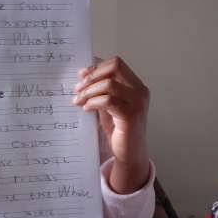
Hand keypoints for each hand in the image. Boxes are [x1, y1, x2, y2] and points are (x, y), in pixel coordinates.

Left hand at [73, 56, 149, 193]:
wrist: (129, 153)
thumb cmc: (119, 130)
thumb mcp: (108, 105)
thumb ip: (101, 91)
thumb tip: (83, 76)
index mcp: (136, 85)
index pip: (116, 64)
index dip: (97, 67)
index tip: (81, 75)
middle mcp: (140, 91)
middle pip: (114, 69)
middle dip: (91, 77)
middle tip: (77, 89)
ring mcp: (138, 103)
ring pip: (108, 85)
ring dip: (89, 91)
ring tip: (79, 101)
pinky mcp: (130, 116)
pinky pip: (108, 101)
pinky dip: (94, 102)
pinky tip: (87, 108)